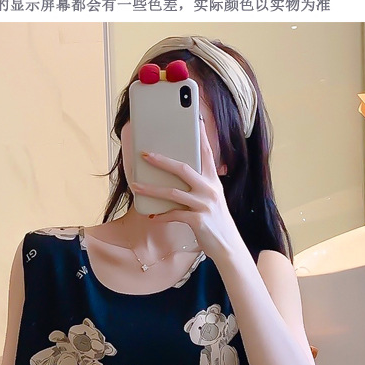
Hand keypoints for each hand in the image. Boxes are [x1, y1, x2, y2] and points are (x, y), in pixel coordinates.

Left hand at [132, 117, 242, 263]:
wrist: (227, 245)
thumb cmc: (215, 220)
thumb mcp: (211, 198)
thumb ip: (198, 185)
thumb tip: (174, 175)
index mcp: (213, 180)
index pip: (206, 153)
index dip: (200, 135)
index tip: (195, 118)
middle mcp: (210, 189)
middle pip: (183, 169)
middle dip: (162, 161)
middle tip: (145, 154)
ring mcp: (204, 205)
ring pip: (173, 193)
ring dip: (152, 189)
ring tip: (136, 186)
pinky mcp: (198, 221)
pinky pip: (174, 215)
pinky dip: (161, 215)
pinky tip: (151, 215)